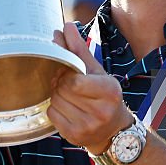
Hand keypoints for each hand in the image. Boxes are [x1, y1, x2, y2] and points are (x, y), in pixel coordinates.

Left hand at [49, 24, 132, 153]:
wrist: (114, 131)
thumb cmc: (105, 96)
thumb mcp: (97, 71)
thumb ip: (79, 49)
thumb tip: (66, 27)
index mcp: (110, 91)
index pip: (74, 80)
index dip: (66, 74)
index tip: (68, 71)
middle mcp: (101, 111)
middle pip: (63, 90)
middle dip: (60, 83)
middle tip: (66, 82)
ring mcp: (87, 126)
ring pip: (55, 101)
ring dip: (57, 95)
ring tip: (68, 96)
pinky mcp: (75, 136)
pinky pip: (52, 114)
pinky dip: (54, 108)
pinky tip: (67, 108)